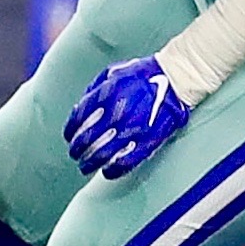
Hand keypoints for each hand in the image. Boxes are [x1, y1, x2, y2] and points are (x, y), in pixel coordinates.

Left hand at [65, 55, 191, 179]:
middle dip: (77, 150)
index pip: (79, 118)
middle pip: (87, 139)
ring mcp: (133, 128)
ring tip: (85, 167)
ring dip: (90, 163)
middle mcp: (116, 112)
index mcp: (105, 94)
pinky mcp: (148, 140)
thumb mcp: (112, 73)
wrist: (175, 78)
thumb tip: (78, 110)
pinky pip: (127, 161)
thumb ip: (93, 91)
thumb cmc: (142, 74)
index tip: (68, 137)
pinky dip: (114, 169)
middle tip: (75, 154)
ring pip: (103, 154)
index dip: (70, 130)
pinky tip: (107, 172)